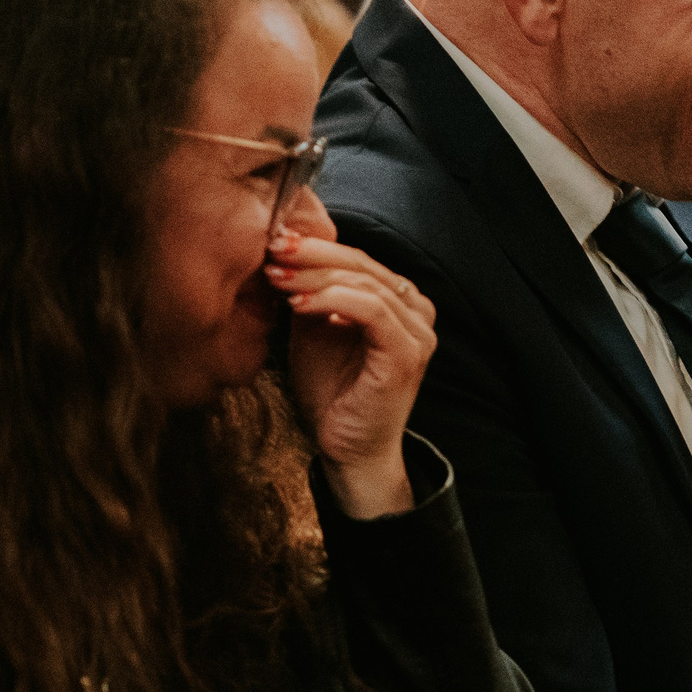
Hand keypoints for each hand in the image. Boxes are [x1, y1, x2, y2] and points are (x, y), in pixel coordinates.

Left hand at [264, 228, 436, 517]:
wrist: (347, 450)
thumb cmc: (332, 394)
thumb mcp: (314, 331)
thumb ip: (311, 294)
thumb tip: (283, 254)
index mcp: (401, 303)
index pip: (359, 260)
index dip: (316, 246)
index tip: (274, 241)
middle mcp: (417, 312)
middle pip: (363, 264)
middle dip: (313, 254)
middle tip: (273, 249)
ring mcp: (418, 332)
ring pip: (365, 282)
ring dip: (315, 276)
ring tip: (278, 276)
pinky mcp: (407, 353)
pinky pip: (371, 310)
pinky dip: (331, 300)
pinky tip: (298, 303)